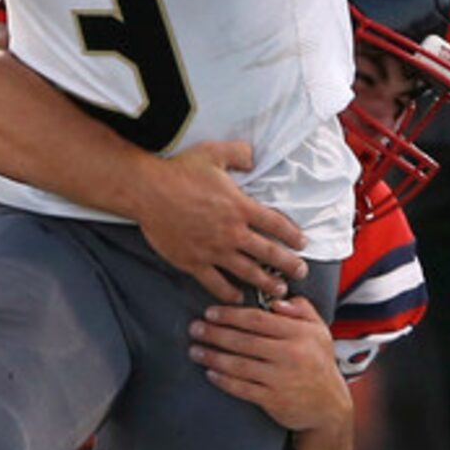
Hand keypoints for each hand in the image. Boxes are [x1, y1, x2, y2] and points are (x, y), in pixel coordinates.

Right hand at [131, 139, 306, 302]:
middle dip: (289, 265)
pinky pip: (216, 283)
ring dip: (265, 282)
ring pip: (247, 272)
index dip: (293, 235)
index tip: (302, 243)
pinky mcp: (193, 262)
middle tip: (300, 272)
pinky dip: (229, 292)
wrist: (147, 191)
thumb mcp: (215, 153)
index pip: (276, 224)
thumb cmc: (179, 171)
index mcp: (240, 207)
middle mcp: (231, 232)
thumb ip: (240, 154)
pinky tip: (238, 296)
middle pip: (269, 253)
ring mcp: (213, 250)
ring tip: (278, 290)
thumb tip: (254, 157)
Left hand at [189, 297, 349, 431]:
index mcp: (300, 334)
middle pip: (244, 341)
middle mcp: (291, 355)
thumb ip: (301, 309)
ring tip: (195, 350)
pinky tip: (210, 373)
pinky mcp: (274, 400)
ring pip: (240, 365)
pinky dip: (224, 380)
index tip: (211, 312)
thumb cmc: (319, 363)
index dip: (231, 315)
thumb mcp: (319, 331)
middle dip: (215, 333)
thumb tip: (277, 300)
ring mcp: (281, 379)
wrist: (329, 405)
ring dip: (213, 356)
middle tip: (195, 328)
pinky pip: (243, 388)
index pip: (258, 319)